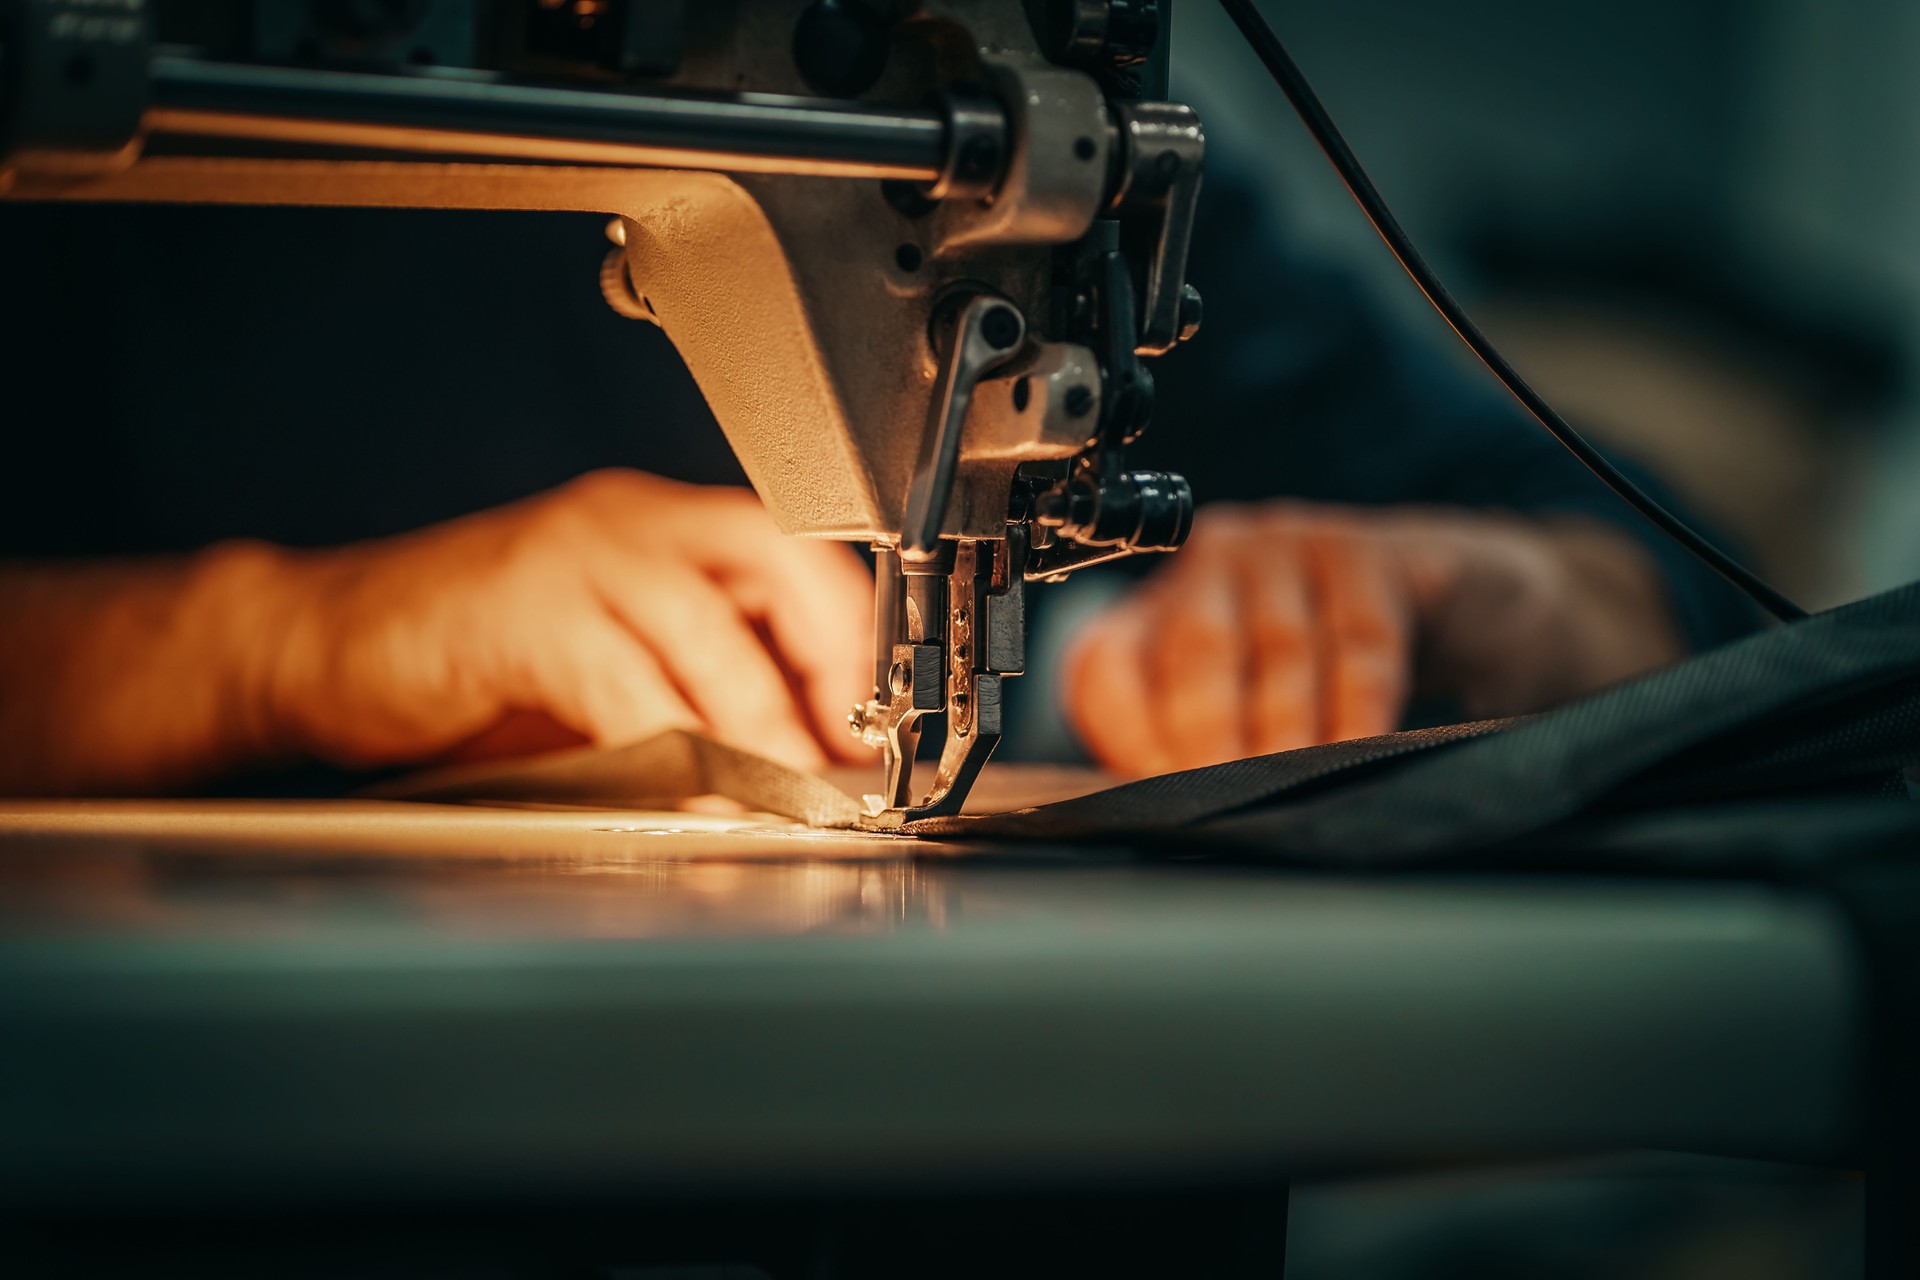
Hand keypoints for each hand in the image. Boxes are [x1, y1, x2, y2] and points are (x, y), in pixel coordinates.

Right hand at [263, 469, 872, 771]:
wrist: (321, 645)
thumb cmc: (473, 661)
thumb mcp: (611, 664)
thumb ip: (696, 685)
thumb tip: (801, 751)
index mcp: (662, 527)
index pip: (797, 555)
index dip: (850, 637)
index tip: (872, 719)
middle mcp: (628, 524)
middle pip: (775, 567)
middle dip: (827, 667)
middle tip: (845, 754)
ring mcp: (573, 557)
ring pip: (706, 632)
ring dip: (756, 722)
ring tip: (783, 788)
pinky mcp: (519, 610)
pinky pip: (623, 681)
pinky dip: (668, 743)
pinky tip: (688, 785)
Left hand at [1061, 501, 1684, 775]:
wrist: (1461, 614)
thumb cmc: (1330, 682)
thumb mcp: (1252, 720)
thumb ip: (1202, 763)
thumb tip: (1168, 829)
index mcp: (1156, 611)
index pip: (1109, 666)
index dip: (1128, 735)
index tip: (1156, 799)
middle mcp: (1209, 562)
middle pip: (1195, 653)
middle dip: (1211, 739)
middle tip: (1226, 806)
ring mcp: (1290, 544)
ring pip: (1282, 649)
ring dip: (1289, 731)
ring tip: (1292, 791)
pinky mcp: (1371, 552)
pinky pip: (1361, 638)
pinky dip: (1360, 705)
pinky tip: (1361, 751)